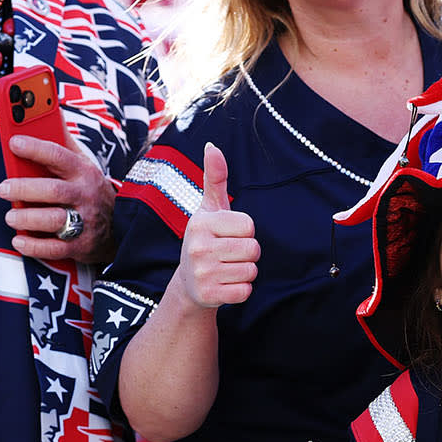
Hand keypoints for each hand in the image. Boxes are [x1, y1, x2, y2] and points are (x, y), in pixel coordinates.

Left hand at [0, 120, 116, 263]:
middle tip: (4, 188)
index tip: (14, 142)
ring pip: (53, 220)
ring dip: (27, 218)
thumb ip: (64, 143)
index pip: (58, 155)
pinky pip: (54, 248)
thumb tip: (50, 113)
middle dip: (25, 188)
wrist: (120, 228)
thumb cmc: (91, 191)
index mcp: (83, 172)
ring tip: (11, 215)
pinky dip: (33, 245)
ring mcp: (83, 222)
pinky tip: (19, 240)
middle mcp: (84, 195)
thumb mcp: (84, 165)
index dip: (35, 147)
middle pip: (53, 190)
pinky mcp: (79, 246)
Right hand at [174, 142, 259, 309]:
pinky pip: (245, 292)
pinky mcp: (208, 295)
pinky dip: (241, 290)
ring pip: (251, 271)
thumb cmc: (207, 239)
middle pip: (253, 249)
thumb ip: (214, 178)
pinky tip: (225, 285)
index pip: (250, 226)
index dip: (245, 232)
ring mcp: (201, 273)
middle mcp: (198, 247)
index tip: (227, 235)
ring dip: (245, 272)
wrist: (188, 283)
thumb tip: (212, 146)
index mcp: (201, 223)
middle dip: (247, 253)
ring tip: (225, 269)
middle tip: (227, 255)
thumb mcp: (209, 209)